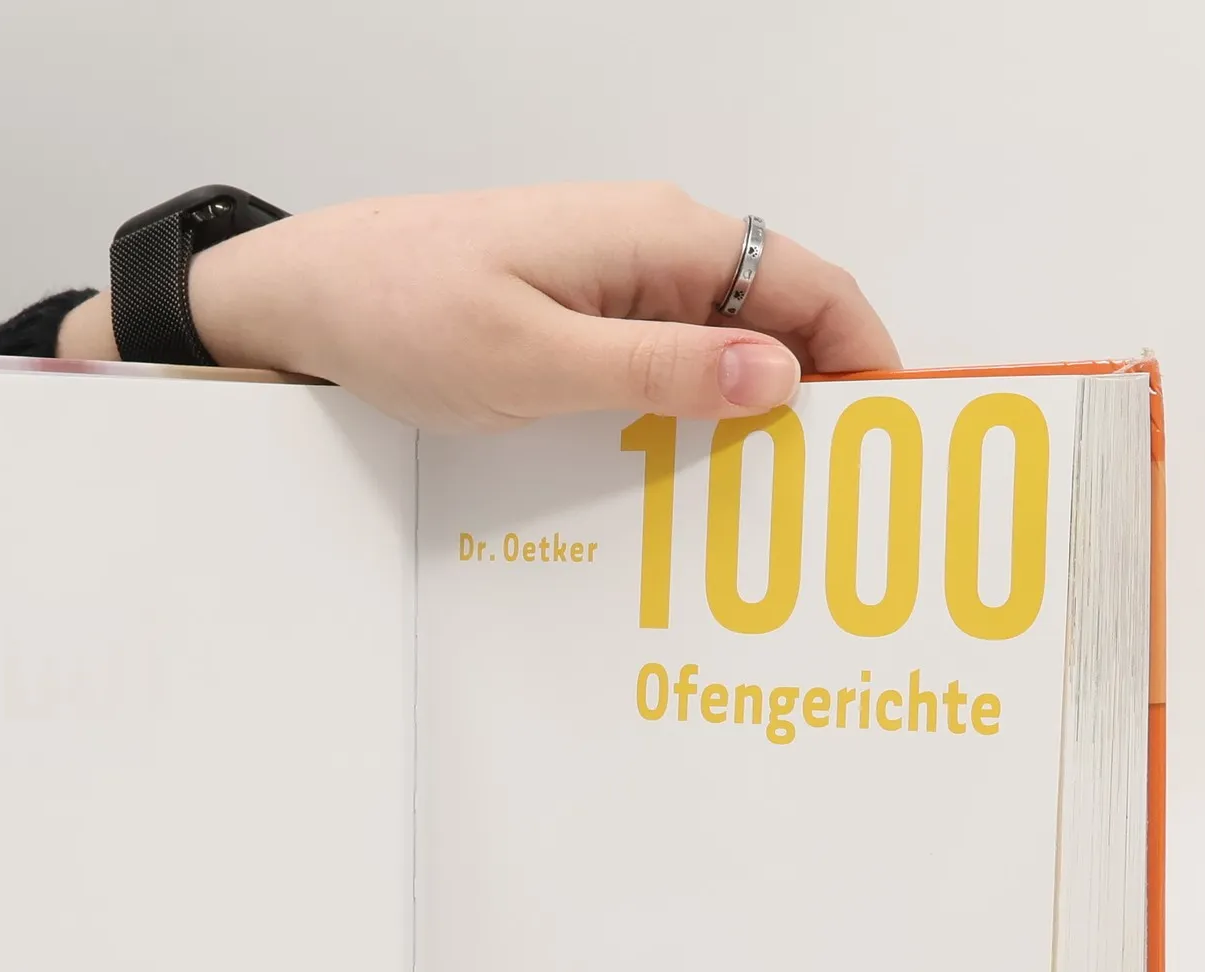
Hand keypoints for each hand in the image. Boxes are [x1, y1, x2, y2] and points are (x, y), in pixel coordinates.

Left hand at [59, 182, 898, 429]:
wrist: (310, 296)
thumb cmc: (405, 313)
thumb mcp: (537, 362)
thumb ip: (661, 371)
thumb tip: (778, 377)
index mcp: (662, 237)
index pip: (812, 286)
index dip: (870, 360)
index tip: (895, 440)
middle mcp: (655, 244)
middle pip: (782, 316)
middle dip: (822, 396)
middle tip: (838, 495)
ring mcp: (619, 274)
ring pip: (729, 341)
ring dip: (757, 410)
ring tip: (776, 500)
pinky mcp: (585, 308)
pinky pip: (671, 355)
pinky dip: (698, 406)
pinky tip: (693, 469)